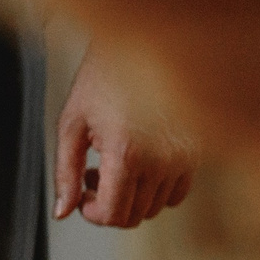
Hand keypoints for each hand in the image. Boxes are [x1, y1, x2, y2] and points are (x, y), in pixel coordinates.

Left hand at [54, 49, 195, 226]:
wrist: (144, 44)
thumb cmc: (104, 78)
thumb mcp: (71, 124)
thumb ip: (64, 173)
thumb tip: (62, 211)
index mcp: (127, 154)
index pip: (114, 215)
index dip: (92, 214)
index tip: (83, 197)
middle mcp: (162, 161)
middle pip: (134, 216)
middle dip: (107, 204)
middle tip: (93, 175)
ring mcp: (184, 158)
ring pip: (155, 207)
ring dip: (130, 196)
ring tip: (114, 163)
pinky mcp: (196, 152)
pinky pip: (176, 193)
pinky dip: (155, 189)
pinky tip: (139, 163)